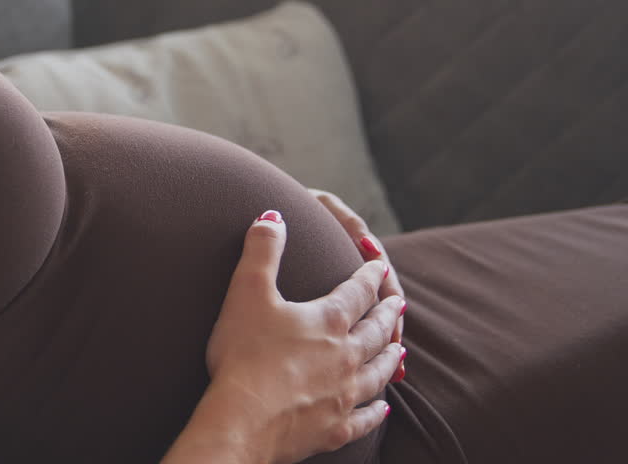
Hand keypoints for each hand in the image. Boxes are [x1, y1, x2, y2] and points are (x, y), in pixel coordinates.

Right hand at [174, 211, 404, 463]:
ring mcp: (344, 394)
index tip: (378, 266)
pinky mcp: (335, 428)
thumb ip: (262, 250)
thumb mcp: (247, 291)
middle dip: (387, 314)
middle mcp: (345, 355)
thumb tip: (273, 215)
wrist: (243, 419)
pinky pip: (366, 418)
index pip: (357, 292)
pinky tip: (385, 408)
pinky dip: (378, 411)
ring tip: (399, 349)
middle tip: (399, 305)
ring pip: (378, 372)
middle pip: (375, 331)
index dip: (368, 276)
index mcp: (328, 320)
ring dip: (390, 357)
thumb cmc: (244, 354)